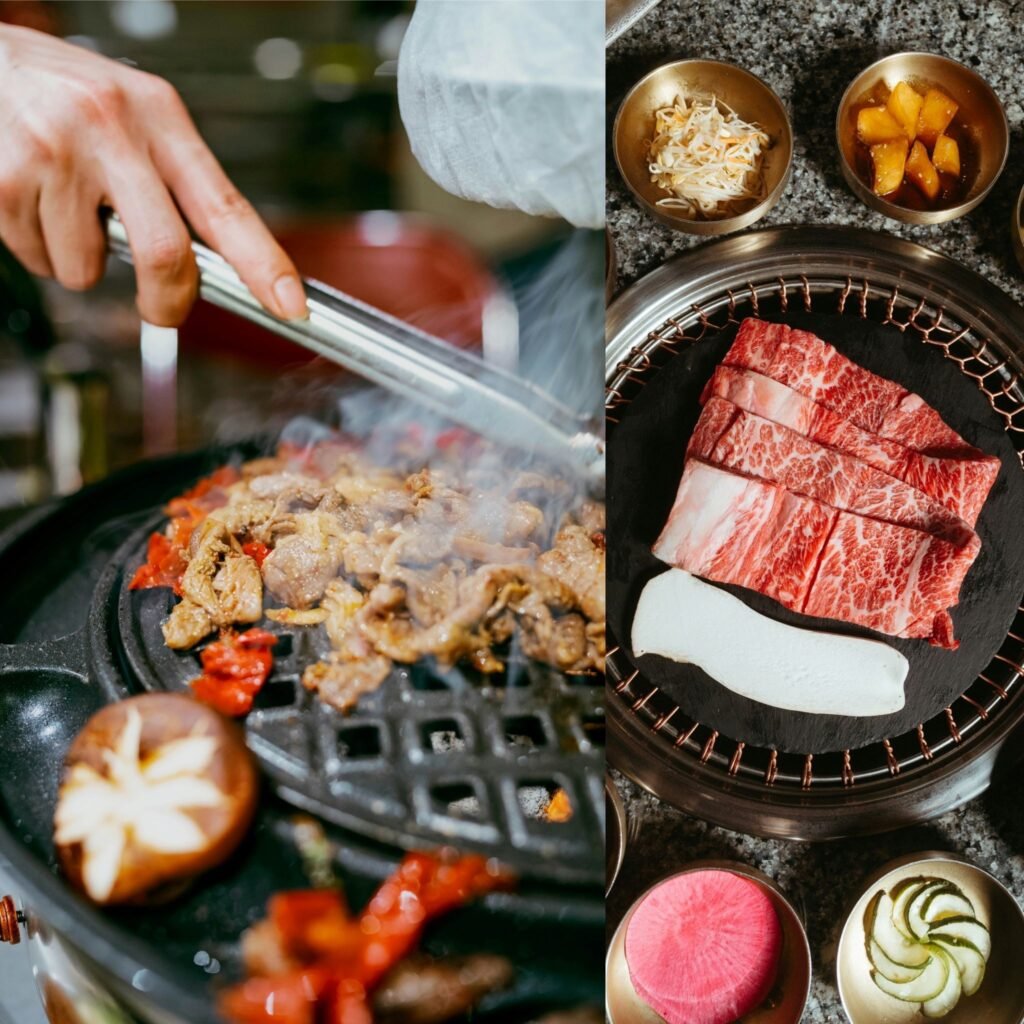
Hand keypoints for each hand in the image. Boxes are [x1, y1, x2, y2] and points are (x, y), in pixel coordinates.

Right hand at [0, 23, 306, 325]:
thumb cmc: (61, 95)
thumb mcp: (132, 115)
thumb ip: (171, 180)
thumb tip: (213, 262)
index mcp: (158, 114)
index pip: (224, 203)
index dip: (264, 264)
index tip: (291, 305)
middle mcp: (111, 126)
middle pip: (165, 253)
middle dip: (167, 301)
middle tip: (161, 309)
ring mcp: (56, 152)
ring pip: (88, 268)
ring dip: (78, 261)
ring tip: (62, 207)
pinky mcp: (7, 180)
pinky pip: (40, 259)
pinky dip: (38, 249)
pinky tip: (32, 201)